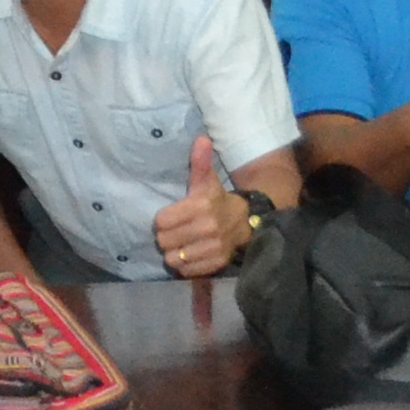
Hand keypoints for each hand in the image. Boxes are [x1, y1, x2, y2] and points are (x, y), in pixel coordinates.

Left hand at [150, 134, 245, 278]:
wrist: (247, 223)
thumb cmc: (218, 200)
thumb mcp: (207, 181)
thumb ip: (200, 162)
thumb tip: (201, 139)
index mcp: (201, 206)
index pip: (162, 221)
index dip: (163, 220)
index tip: (169, 218)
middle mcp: (207, 229)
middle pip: (165, 241)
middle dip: (166, 237)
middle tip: (174, 232)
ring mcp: (213, 248)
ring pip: (173, 258)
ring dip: (174, 252)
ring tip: (181, 244)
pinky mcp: (216, 264)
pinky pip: (186, 270)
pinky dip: (184, 265)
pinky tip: (190, 254)